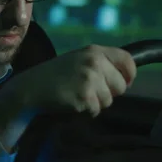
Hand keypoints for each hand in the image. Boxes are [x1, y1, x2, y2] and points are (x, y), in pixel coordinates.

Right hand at [5, 44, 136, 116]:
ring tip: (77, 94)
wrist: (32, 86)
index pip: (128, 60)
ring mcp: (90, 79)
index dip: (129, 74)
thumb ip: (101, 63)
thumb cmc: (56, 74)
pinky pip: (96, 110)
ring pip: (109, 100)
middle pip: (121, 86)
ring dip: (96, 103)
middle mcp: (94, 62)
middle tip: (89, 90)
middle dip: (109, 93)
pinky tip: (71, 102)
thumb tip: (126, 79)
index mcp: (94, 51)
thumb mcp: (78, 59)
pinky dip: (85, 110)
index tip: (125, 82)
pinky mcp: (84, 96)